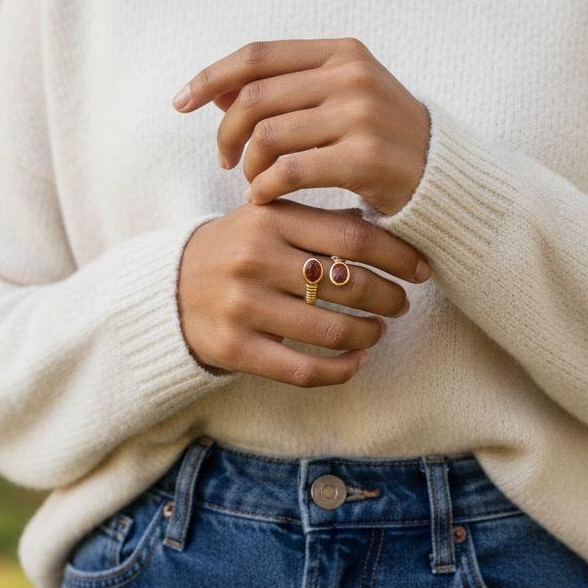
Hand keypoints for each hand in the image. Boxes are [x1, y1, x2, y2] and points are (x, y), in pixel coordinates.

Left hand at [171, 38, 430, 216]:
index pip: (257, 55)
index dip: (211, 77)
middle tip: (224, 160)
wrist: (442, 176)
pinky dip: (266, 187)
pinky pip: (290, 171)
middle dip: (226, 132)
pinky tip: (265, 197)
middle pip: (254, 98)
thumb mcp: (339, 98)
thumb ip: (283, 89)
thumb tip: (214, 90)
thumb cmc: (379, 138)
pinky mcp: (365, 157)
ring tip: (252, 180)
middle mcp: (351, 75)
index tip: (180, 103)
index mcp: (341, 52)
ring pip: (268, 136)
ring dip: (248, 164)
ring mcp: (361, 114)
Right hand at [177, 199, 432, 385]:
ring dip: (369, 333)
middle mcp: (256, 259)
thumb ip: (317, 220)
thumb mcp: (267, 219)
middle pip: (347, 283)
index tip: (420, 267)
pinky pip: (303, 369)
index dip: (397, 255)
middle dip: (388, 296)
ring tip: (378, 329)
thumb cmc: (234, 249)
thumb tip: (384, 224)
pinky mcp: (235, 348)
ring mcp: (244, 306)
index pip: (353, 235)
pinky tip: (355, 360)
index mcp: (271, 219)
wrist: (167, 287)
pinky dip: (341, 369)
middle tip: (401, 302)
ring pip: (331, 329)